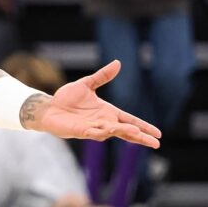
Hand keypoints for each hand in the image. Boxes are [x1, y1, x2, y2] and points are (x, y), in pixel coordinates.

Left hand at [26, 60, 161, 147]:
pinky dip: (101, 132)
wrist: (49, 106)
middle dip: (140, 137)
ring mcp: (93, 128)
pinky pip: (93, 133)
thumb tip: (118, 62)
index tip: (158, 134)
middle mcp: (103, 122)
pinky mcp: (81, 131)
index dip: (144, 127)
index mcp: (108, 112)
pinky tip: (109, 131)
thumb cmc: (67, 98)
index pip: (130, 120)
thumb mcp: (87, 84)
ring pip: (112, 132)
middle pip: (126, 131)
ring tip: (136, 133)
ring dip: (123, 132)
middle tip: (155, 144)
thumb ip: (102, 76)